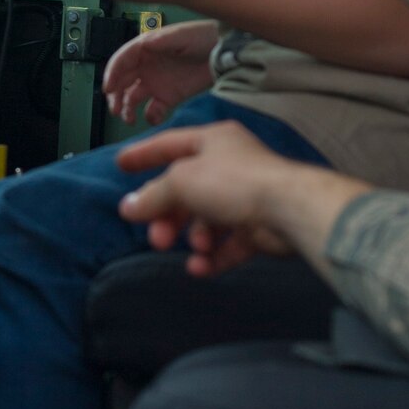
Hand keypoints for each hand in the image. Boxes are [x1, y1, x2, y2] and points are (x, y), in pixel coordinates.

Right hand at [101, 19, 218, 124]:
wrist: (225, 52)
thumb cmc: (202, 37)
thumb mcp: (181, 35)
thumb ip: (162, 40)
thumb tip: (144, 44)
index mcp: (145, 49)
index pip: (121, 62)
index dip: (112, 74)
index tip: (108, 88)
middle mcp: (146, 67)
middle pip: (122, 82)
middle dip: (115, 96)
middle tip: (114, 109)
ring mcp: (156, 83)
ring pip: (133, 98)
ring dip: (127, 109)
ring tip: (128, 119)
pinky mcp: (169, 97)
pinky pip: (153, 109)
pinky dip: (150, 116)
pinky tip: (153, 118)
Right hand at [118, 123, 295, 276]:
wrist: (288, 209)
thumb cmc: (235, 182)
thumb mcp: (181, 182)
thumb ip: (153, 196)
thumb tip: (129, 207)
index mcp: (214, 141)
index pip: (170, 144)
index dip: (144, 154)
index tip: (121, 165)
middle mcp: (230, 165)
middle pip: (187, 191)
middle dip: (169, 216)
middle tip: (157, 237)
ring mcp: (246, 197)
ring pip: (207, 221)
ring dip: (195, 238)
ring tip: (196, 248)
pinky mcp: (259, 227)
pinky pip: (228, 244)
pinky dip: (214, 257)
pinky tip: (202, 267)